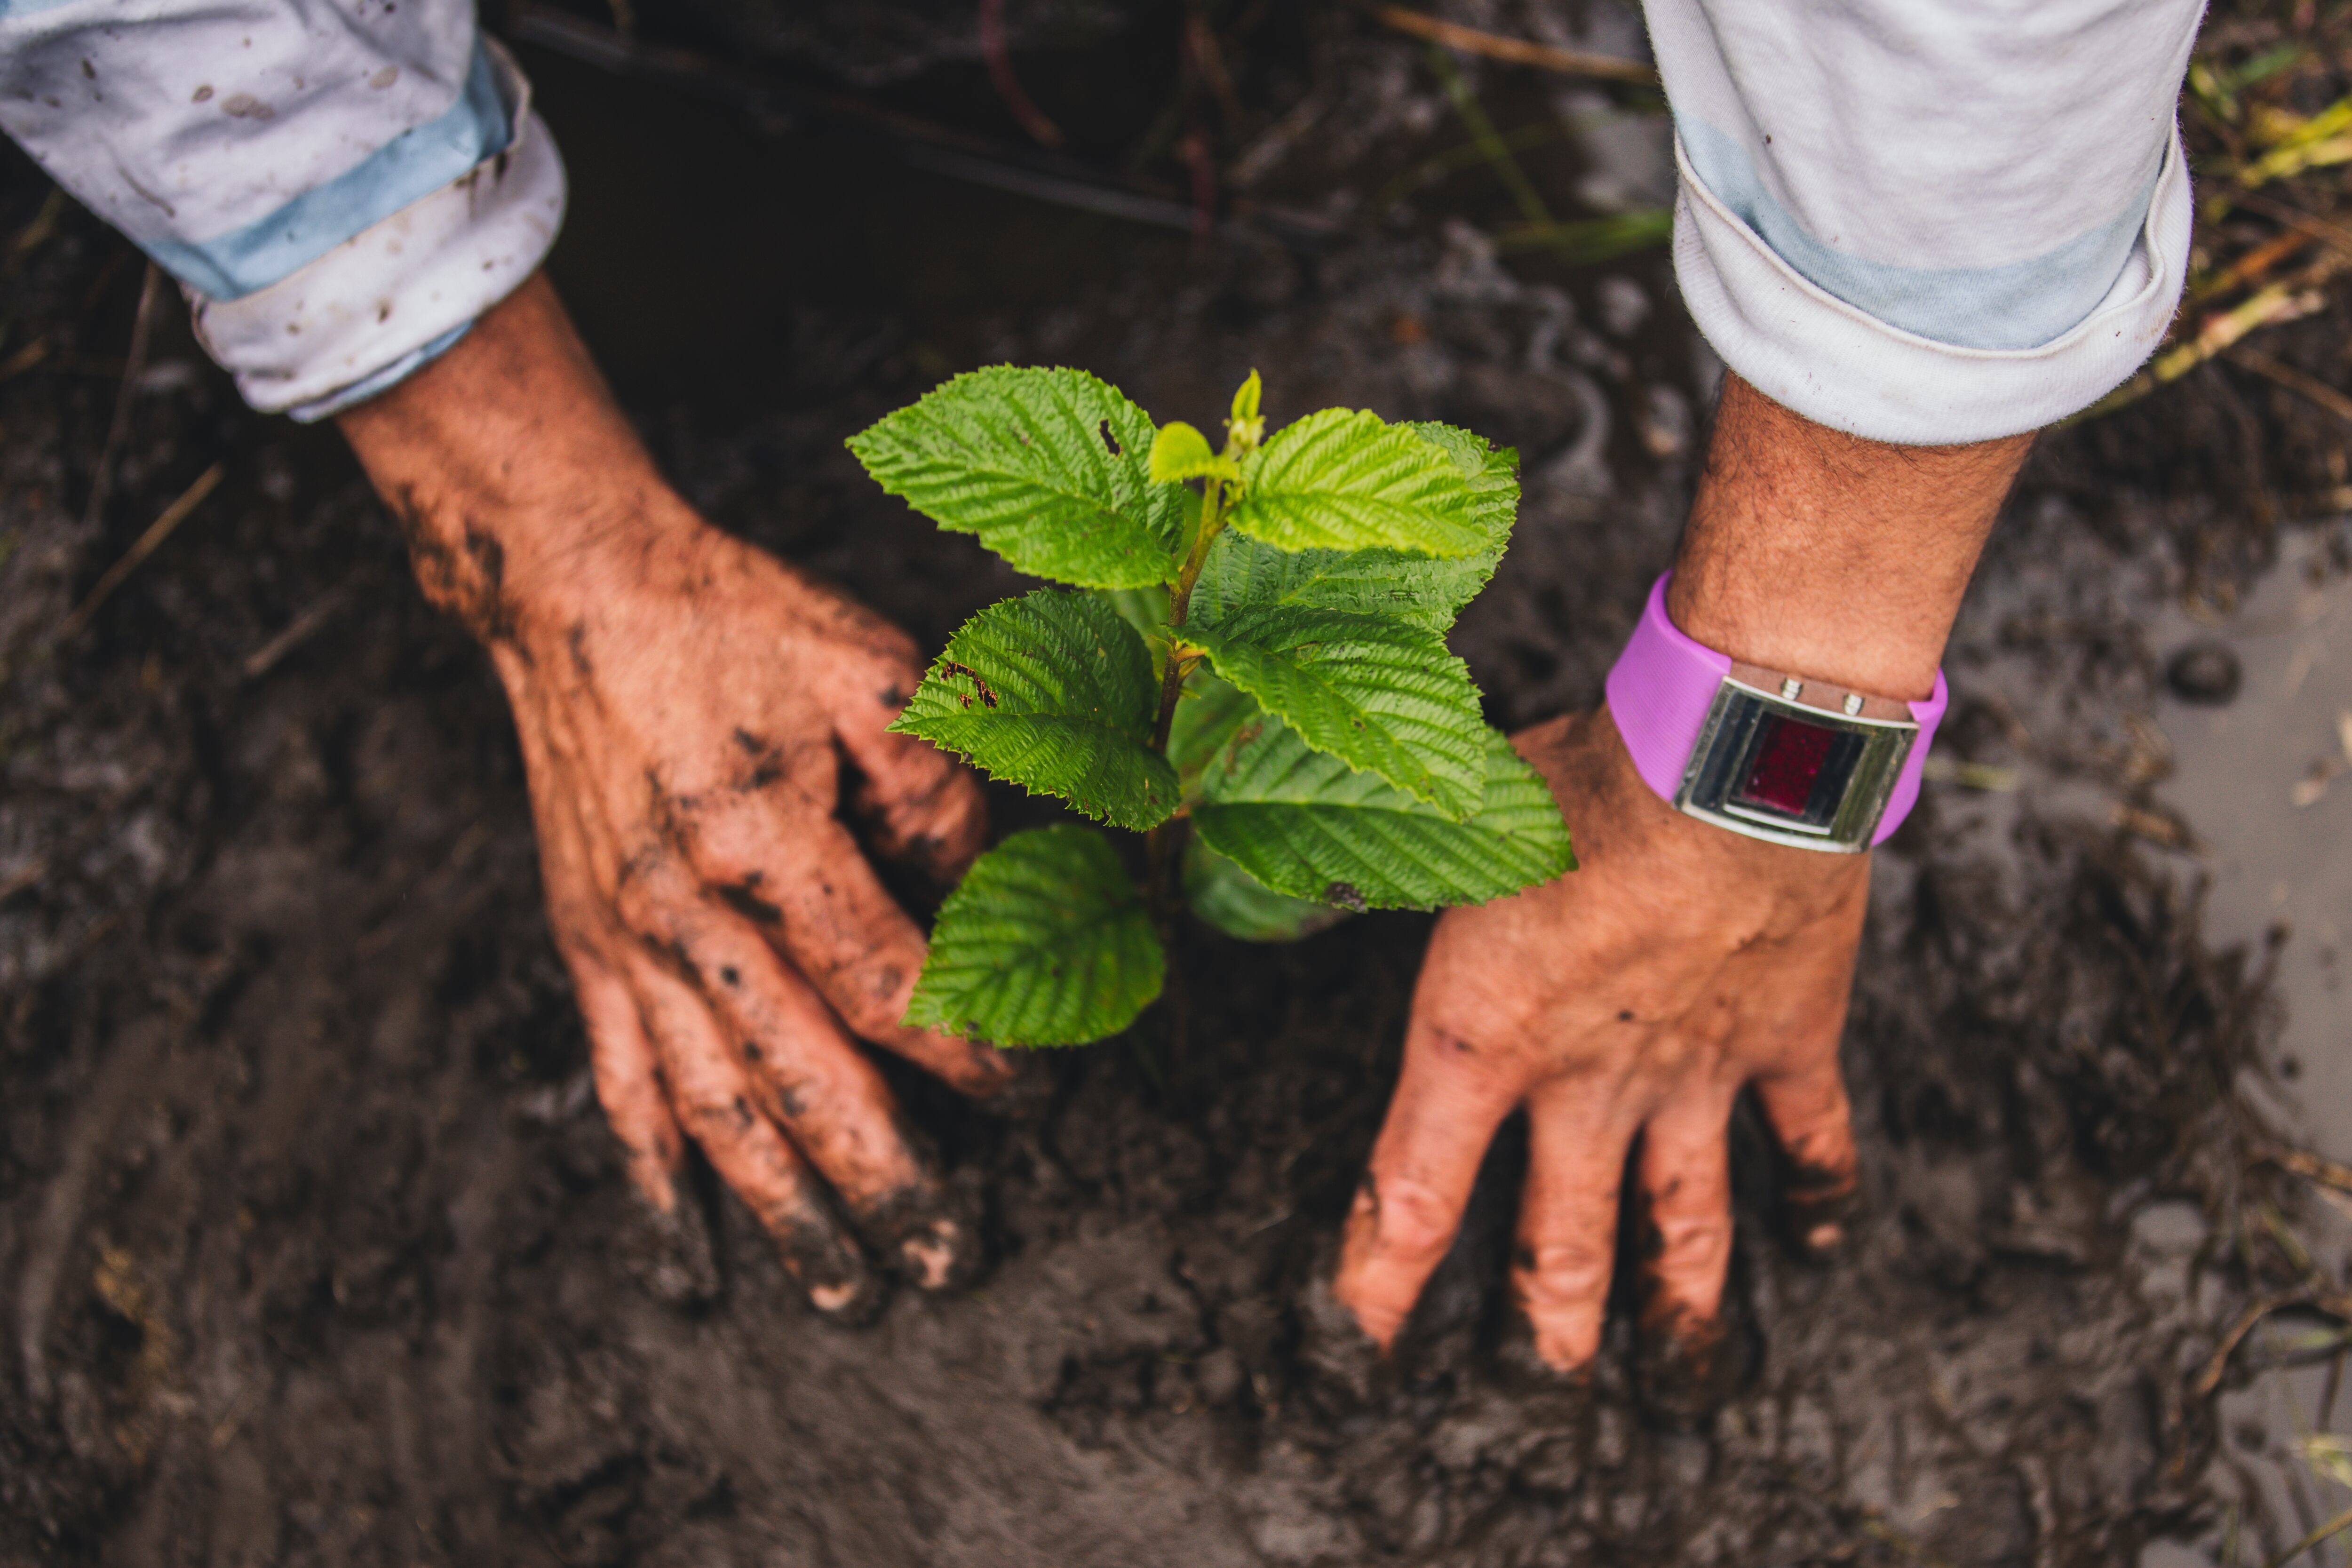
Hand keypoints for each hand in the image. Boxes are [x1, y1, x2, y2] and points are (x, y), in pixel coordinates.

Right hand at [340, 277, 1010, 1315]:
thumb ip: (940, 795)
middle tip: (943, 1264)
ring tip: (838, 1292)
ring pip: (710, 1112)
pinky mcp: (585, 949)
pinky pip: (621, 1089)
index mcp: (766, 840)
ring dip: (776, 1213)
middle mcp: (686, 912)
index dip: (966, 1057)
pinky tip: (681, 1259)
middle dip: (879, 1184)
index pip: (889, 988)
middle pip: (800, 1081)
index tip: (1027, 1106)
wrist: (578, 592)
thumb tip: (990, 903)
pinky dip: (652, 1184)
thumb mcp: (872, 674)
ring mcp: (625, 942)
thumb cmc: (736, 623)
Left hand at [1330, 372, 2032, 1399]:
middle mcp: (1586, 1084)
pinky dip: (1819, 1192)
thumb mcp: (1454, 829)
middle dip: (1546, 1319)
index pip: (1414, 1189)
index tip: (1367, 1339)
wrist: (1727, 763)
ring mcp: (1693, 1074)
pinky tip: (1818, 1237)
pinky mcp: (1787, 1041)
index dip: (1383, 1274)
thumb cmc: (1576, 777)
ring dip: (1678, 1303)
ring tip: (1675, 1368)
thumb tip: (1315, 859)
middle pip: (1560, 1241)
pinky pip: (1809, 1141)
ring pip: (1684, 1223)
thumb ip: (1396, 869)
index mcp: (1483, 1038)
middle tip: (1542, 1382)